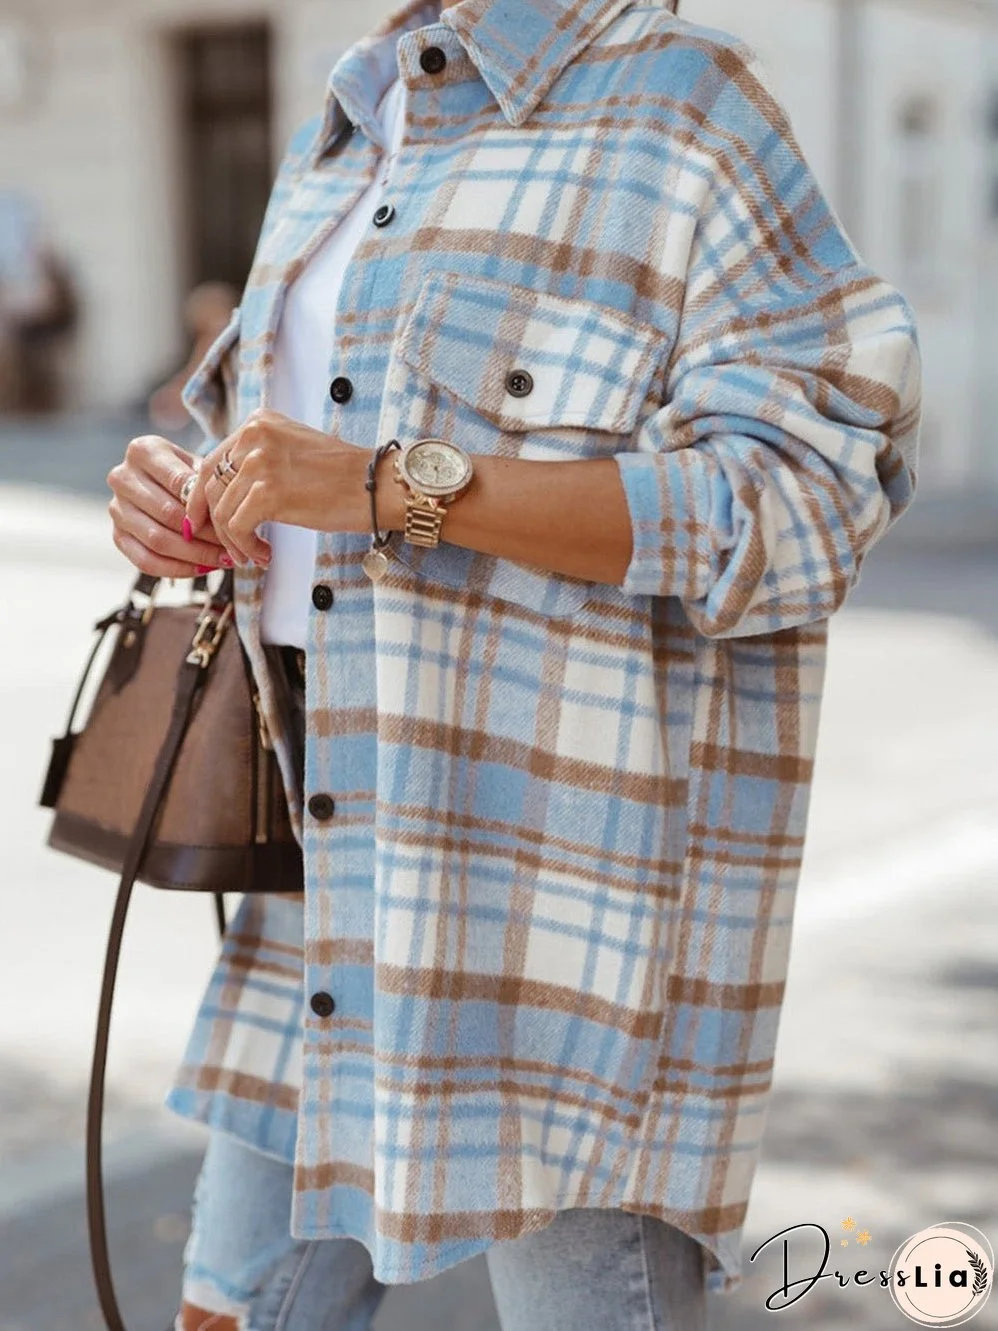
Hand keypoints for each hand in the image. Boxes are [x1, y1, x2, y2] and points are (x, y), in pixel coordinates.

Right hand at [107, 436, 228, 576]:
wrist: (162, 480)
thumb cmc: (188, 472)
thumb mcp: (199, 466)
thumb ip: (206, 485)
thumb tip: (226, 518)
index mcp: (142, 451)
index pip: (178, 483)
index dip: (207, 507)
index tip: (233, 523)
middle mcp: (122, 477)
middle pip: (168, 514)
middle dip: (205, 535)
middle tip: (233, 547)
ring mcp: (116, 508)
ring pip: (157, 540)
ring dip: (195, 555)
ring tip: (223, 560)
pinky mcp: (117, 535)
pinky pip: (146, 561)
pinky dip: (177, 569)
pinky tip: (203, 569)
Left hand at [185, 408, 374, 566]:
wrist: (378, 487)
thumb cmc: (344, 477)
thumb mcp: (293, 451)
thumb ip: (260, 460)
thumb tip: (227, 492)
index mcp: (259, 422)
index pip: (213, 461)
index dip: (204, 498)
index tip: (207, 523)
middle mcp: (254, 435)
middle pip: (209, 485)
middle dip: (211, 522)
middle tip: (227, 546)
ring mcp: (259, 462)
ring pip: (221, 510)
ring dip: (235, 540)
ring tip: (253, 554)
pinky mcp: (267, 493)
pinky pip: (237, 527)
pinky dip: (247, 546)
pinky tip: (264, 554)